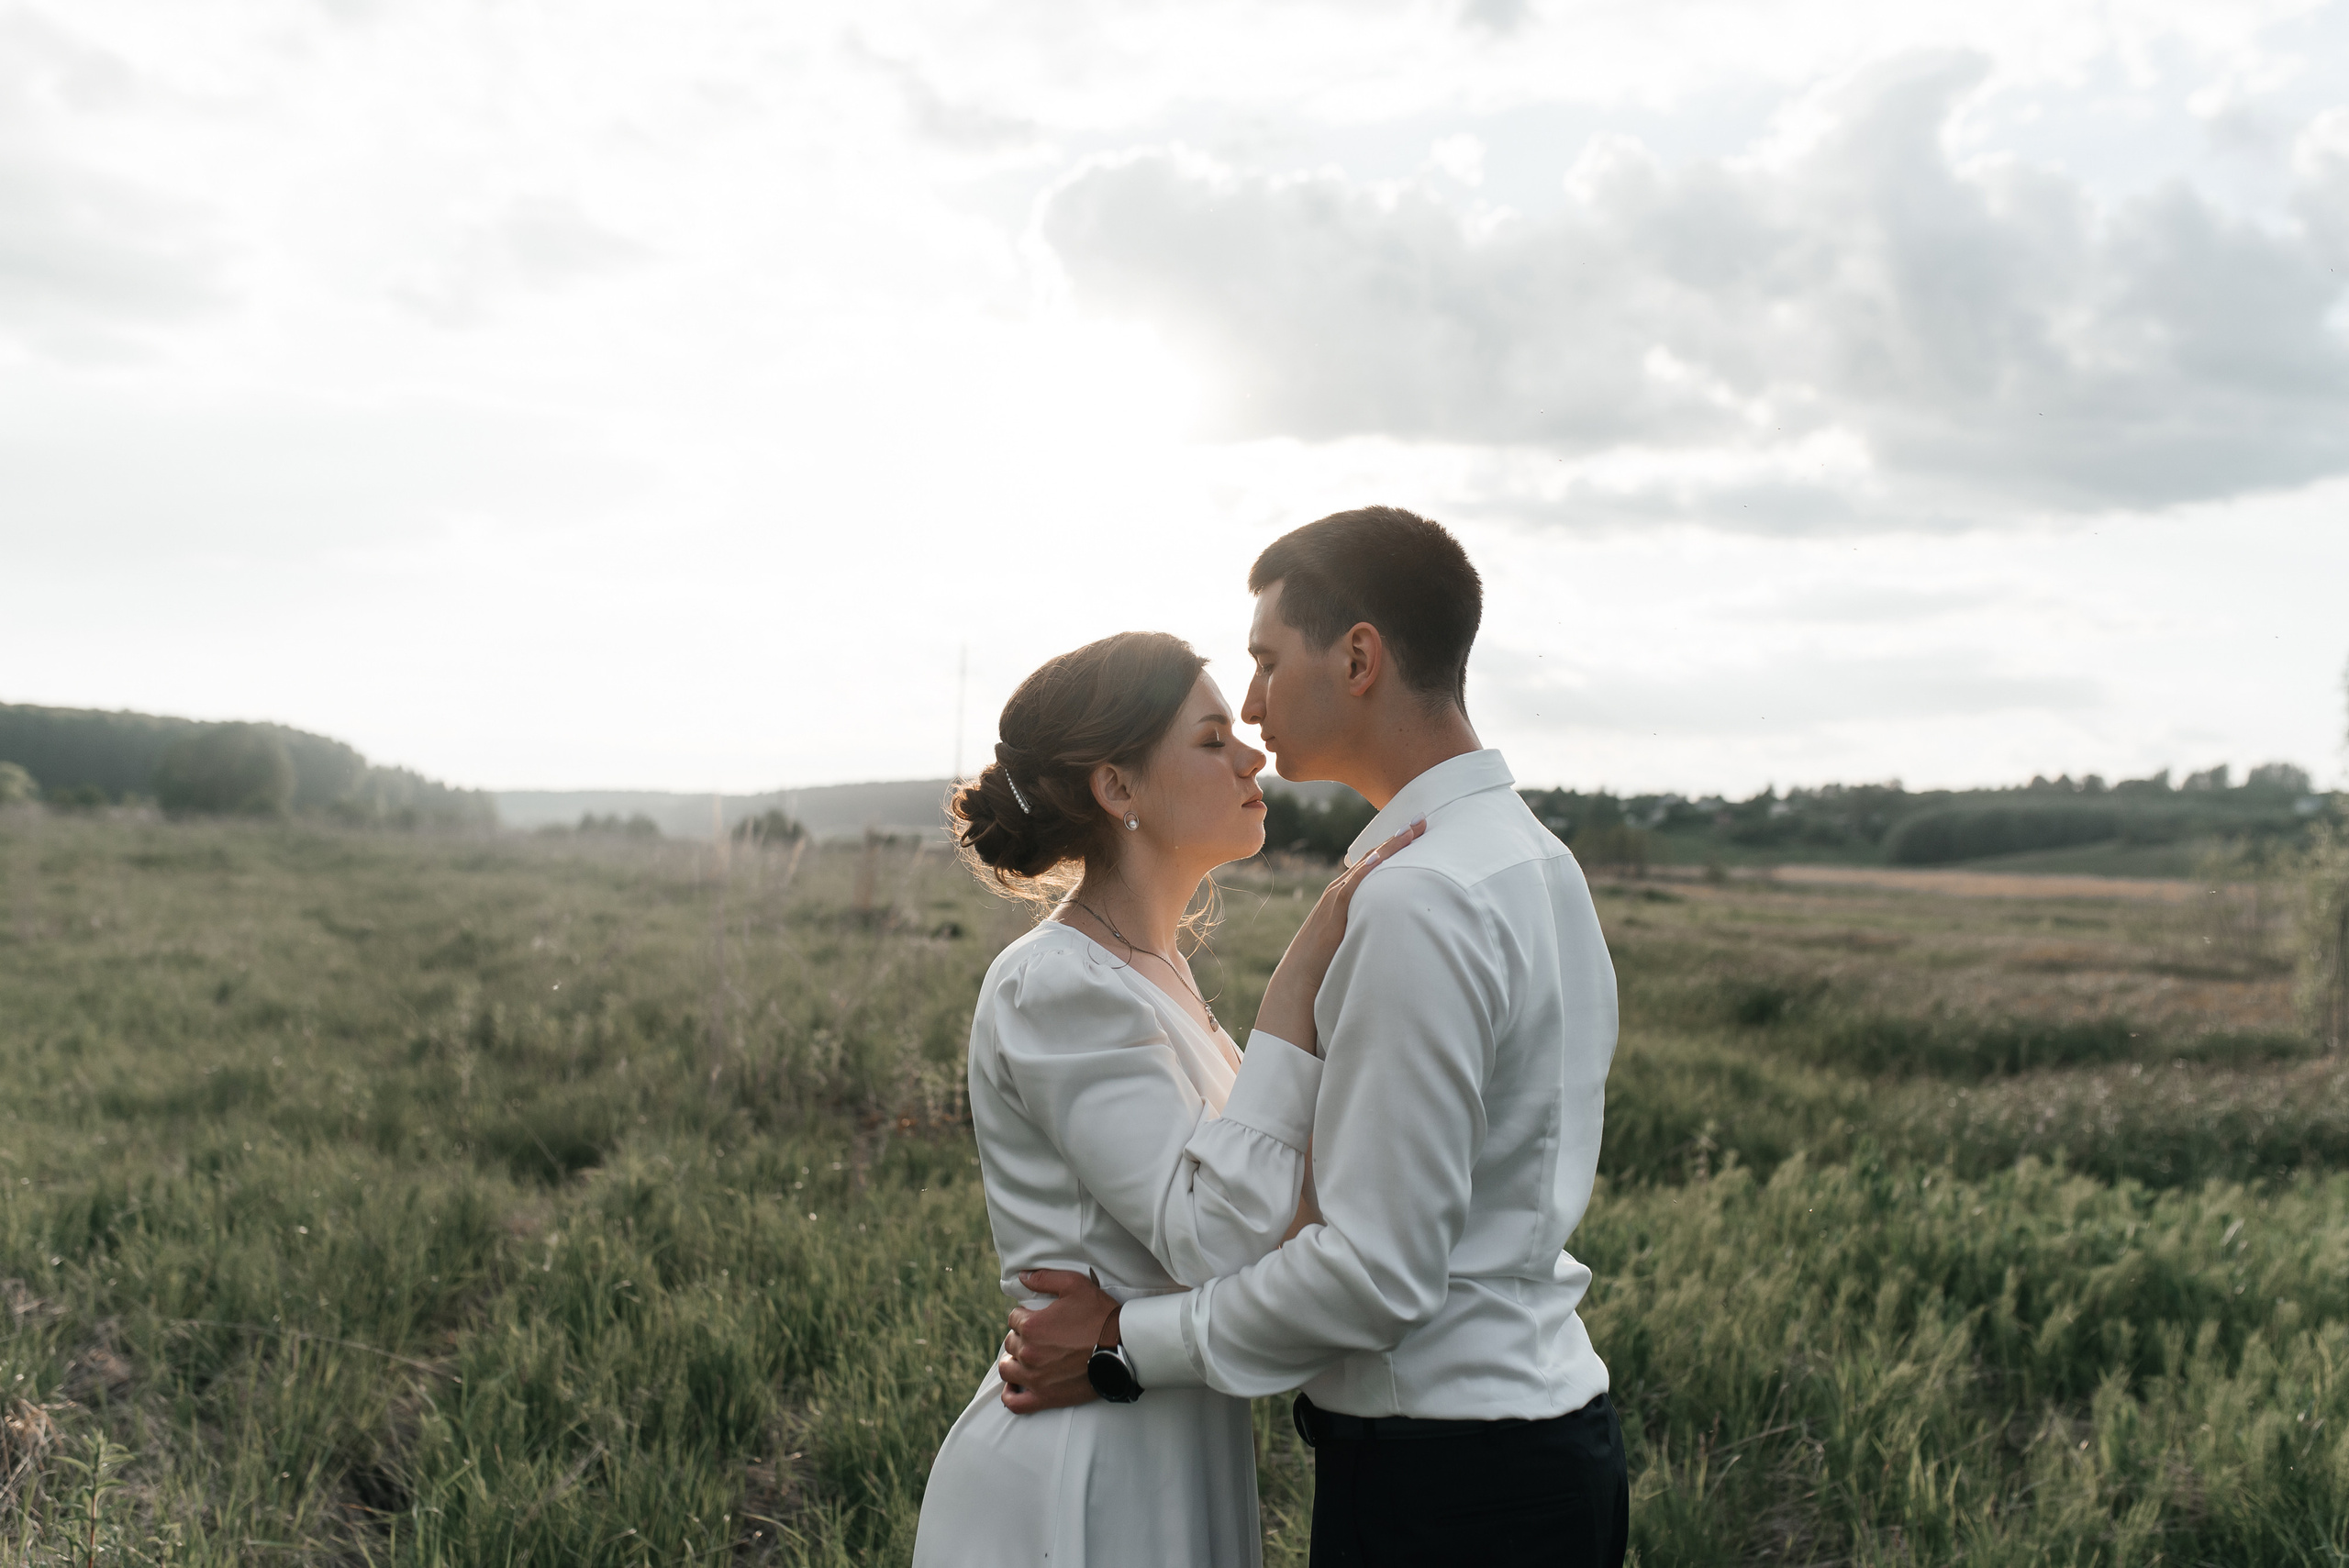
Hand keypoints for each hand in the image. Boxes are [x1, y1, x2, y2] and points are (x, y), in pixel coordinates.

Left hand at [999, 1268, 1115, 1414]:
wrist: (1122, 1348)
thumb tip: (1022, 1277)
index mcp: (1032, 1326)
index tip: (1039, 1317)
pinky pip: (1014, 1402)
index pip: (1013, 1318)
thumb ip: (1044, 1279)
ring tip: (1027, 1357)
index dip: (1025, 1315)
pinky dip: (1011, 1393)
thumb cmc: (1099, 1316)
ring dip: (1014, 1361)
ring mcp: (1035, 1378)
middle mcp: (1028, 1353)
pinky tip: (1017, 1385)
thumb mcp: (1075, 1285)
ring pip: (1008, 1369)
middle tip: (1041, 1335)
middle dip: (1022, 1336)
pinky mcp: (1045, 1397)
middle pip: (1011, 1342)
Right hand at [1254, 818, 1425, 1054]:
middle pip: (1375, 857)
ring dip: (1390, 846)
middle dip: (1399, 838)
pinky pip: (1353, 886)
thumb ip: (1371, 928)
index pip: (1375, 864)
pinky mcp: (1333, 911)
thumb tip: (1399, 930)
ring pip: (1367, 864)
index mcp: (1346, 896)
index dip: (1396, 847)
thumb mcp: (1354, 939)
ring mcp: (1335, 899)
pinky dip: (1368, 869)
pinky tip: (1383, 856)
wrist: (1300, 980)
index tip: (1418, 832)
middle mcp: (1340, 891)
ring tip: (1412, 829)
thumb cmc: (1328, 965)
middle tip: (1423, 820)